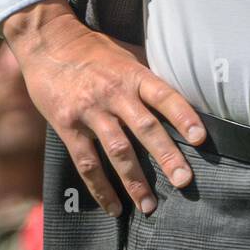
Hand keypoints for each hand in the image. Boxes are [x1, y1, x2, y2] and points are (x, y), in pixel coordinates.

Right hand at [3, 0, 205, 217]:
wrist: (48, 43)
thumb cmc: (94, 50)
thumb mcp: (126, 54)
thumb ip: (147, 77)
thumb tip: (178, 99)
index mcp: (133, 74)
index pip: (164, 96)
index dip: (184, 116)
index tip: (201, 139)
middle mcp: (114, 93)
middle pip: (145, 128)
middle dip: (166, 156)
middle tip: (185, 181)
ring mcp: (90, 111)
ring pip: (117, 150)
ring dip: (134, 181)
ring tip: (149, 205)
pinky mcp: (67, 126)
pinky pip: (86, 162)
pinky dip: (100, 187)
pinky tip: (113, 207)